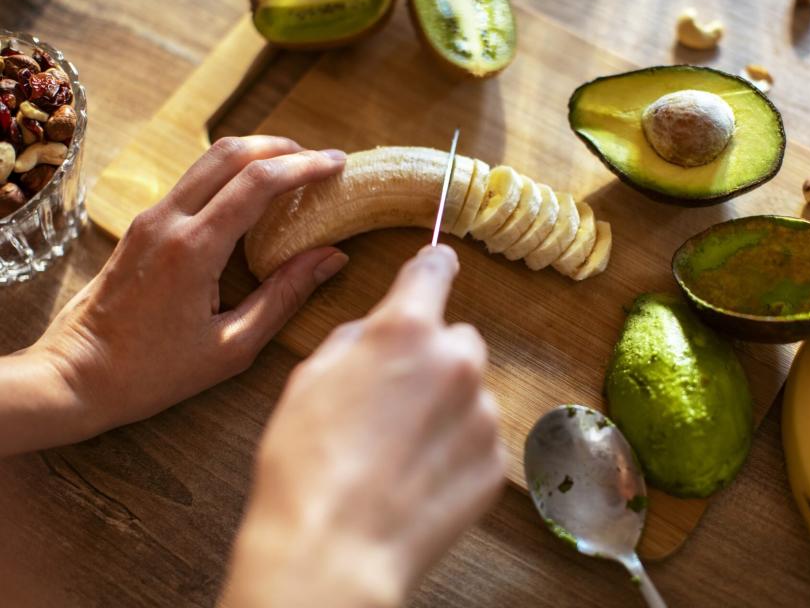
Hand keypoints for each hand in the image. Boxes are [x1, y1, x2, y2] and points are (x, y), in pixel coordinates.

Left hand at [17, 136, 348, 450]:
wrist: (75, 375)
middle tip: (320, 161)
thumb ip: (285, 295)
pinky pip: (194, 181)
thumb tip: (331, 257)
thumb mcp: (233, 347)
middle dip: (282, 147)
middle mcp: (168, 221)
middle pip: (231, 153)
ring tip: (294, 169)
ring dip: (255, 154)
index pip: (257, 182)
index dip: (303, 166)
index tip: (338, 165)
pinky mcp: (142, 226)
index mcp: (193, 250)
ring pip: (208, 160)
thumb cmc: (154, 372)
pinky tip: (254, 196)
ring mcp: (150, 218)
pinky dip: (231, 174)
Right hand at [221, 245, 505, 607]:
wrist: (334, 550)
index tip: (437, 267)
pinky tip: (418, 476)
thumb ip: (357, 339)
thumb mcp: (310, 378)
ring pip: (470, 393)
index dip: (432, 267)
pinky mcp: (494, 462)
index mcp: (407, 330)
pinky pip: (478, 439)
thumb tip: (378, 332)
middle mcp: (457, 362)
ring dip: (446, 407)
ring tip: (399, 450)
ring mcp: (483, 415)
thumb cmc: (306, 465)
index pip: (434, 270)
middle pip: (458, 339)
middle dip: (433, 357)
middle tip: (394, 397)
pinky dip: (456, 449)